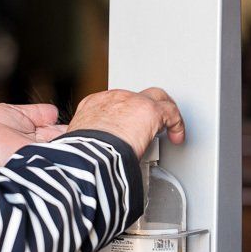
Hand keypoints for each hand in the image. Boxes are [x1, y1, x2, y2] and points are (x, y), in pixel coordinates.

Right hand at [67, 88, 184, 157]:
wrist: (89, 155)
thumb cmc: (81, 154)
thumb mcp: (75, 144)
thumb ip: (80, 141)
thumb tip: (74, 151)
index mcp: (92, 105)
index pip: (112, 104)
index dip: (123, 115)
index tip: (126, 129)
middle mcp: (113, 99)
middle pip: (135, 97)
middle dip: (144, 108)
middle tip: (150, 126)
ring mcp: (133, 102)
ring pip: (156, 98)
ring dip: (162, 114)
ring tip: (166, 130)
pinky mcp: (150, 110)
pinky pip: (171, 112)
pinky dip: (176, 124)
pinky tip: (176, 136)